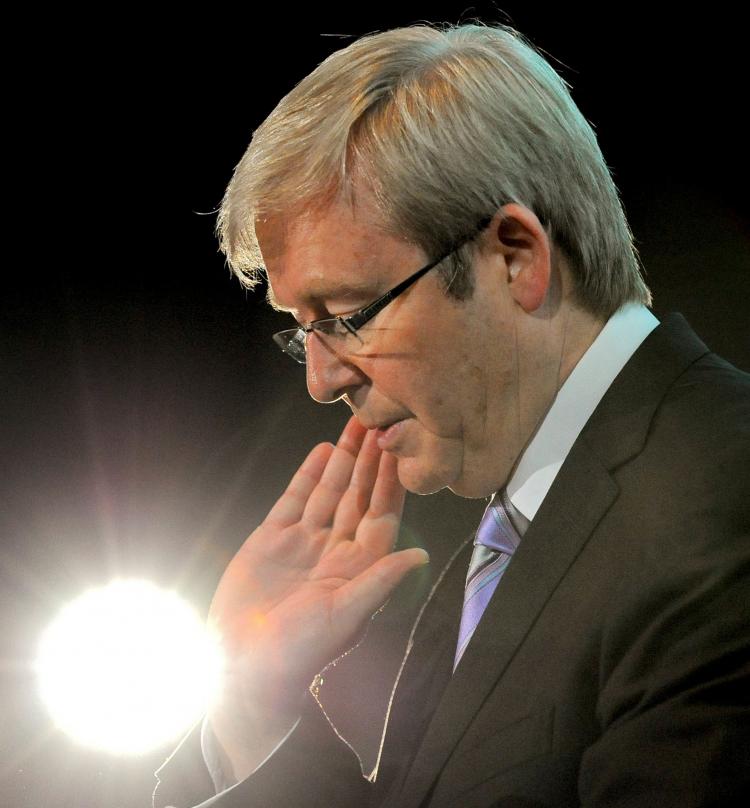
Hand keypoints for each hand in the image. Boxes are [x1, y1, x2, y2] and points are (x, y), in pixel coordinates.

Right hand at [206, 416, 428, 779]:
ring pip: (329, 492)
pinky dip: (308, 475)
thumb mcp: (343, 615)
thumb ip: (379, 581)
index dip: (391, 482)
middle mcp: (336, 549)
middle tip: (380, 421)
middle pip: (357, 495)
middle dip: (369, 461)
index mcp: (359, 567)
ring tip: (355, 426)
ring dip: (343, 460)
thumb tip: (419, 556)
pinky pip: (295, 499)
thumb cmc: (300, 651)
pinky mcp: (273, 539)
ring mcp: (304, 542)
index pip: (381, 515)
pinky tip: (322, 452)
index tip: (400, 449)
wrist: (243, 664)